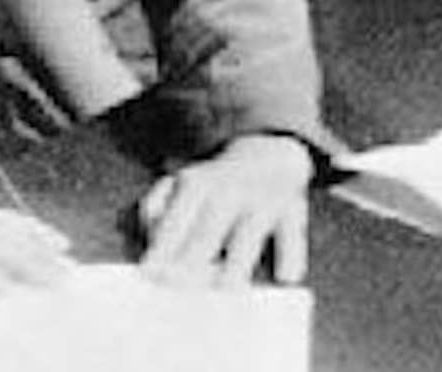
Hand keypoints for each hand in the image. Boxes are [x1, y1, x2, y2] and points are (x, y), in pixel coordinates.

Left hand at [138, 134, 311, 287]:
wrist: (267, 155)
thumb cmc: (211, 183)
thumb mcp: (178, 183)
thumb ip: (154, 207)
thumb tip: (150, 240)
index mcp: (195, 185)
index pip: (174, 221)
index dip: (161, 249)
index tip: (148, 272)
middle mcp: (229, 191)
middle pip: (207, 232)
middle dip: (192, 262)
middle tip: (180, 287)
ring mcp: (261, 201)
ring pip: (248, 236)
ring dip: (237, 265)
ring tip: (226, 288)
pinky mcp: (293, 211)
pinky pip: (292, 236)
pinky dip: (290, 256)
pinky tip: (284, 276)